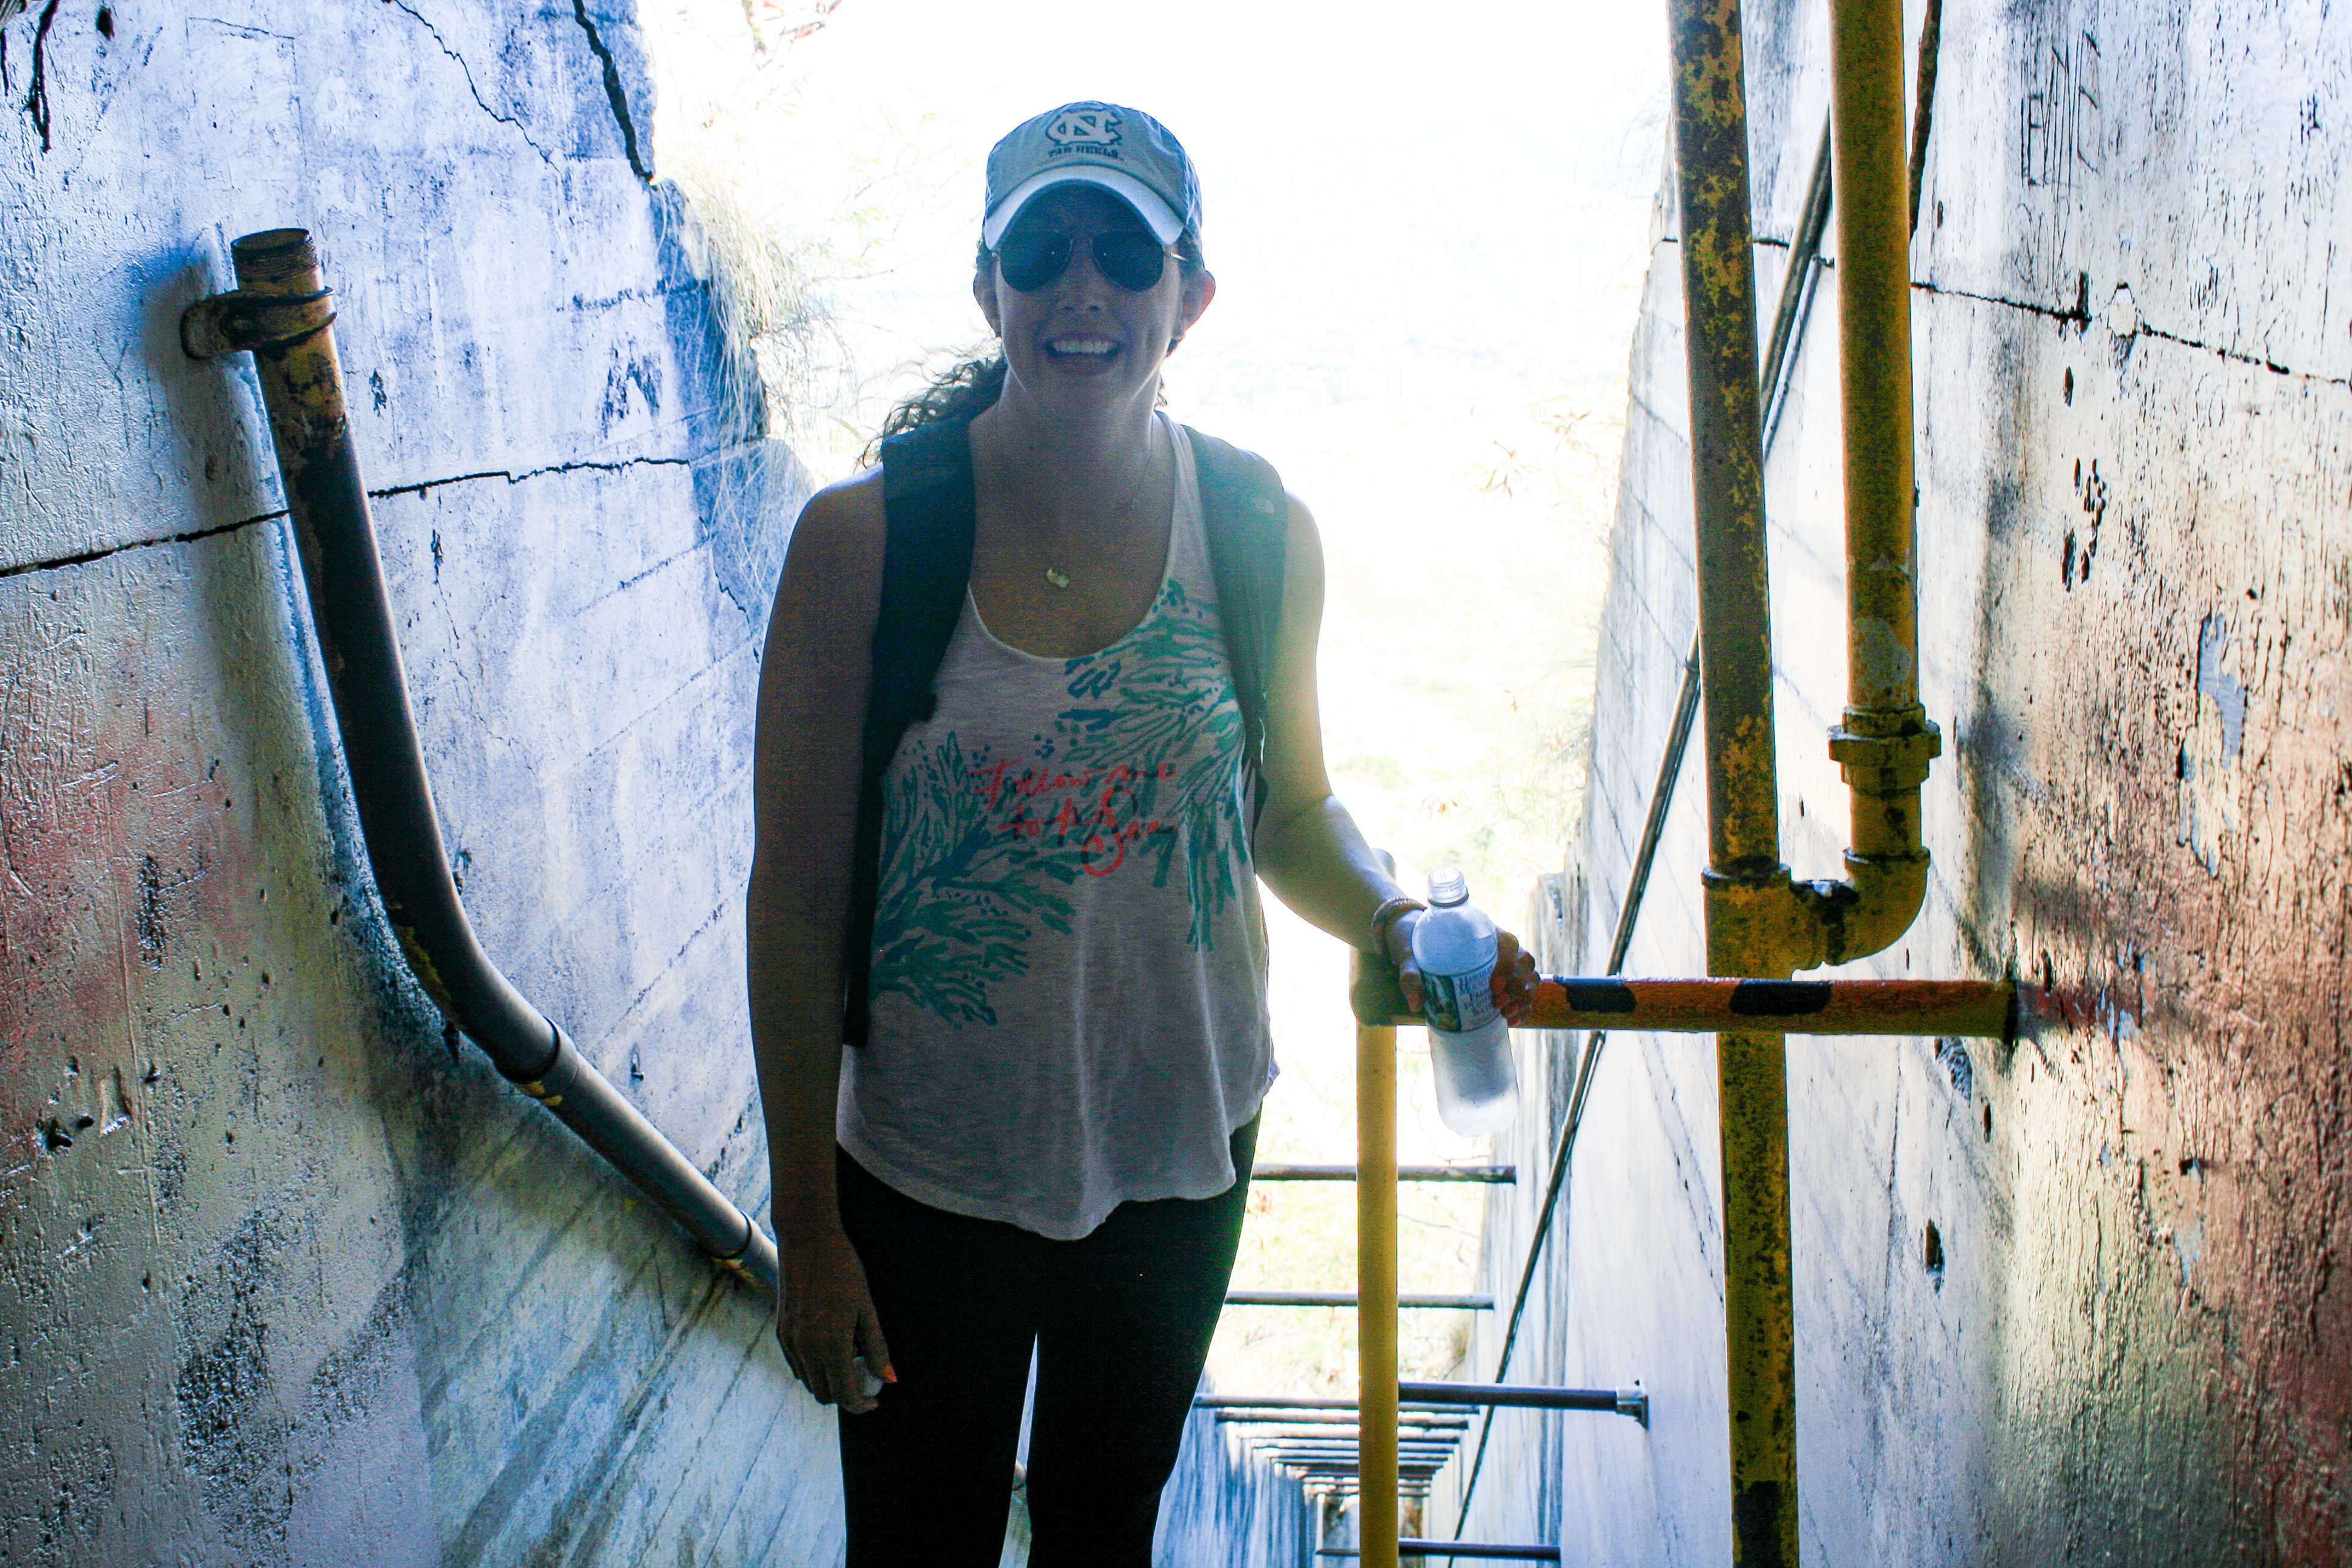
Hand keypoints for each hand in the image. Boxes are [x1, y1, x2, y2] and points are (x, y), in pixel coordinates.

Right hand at [777, 1221, 894, 1413]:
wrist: (807, 1241)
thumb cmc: (843, 1270)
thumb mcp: (867, 1308)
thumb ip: (877, 1347)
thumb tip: (889, 1379)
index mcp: (831, 1345)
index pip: (845, 1395)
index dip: (861, 1404)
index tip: (874, 1400)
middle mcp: (806, 1349)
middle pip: (825, 1395)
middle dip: (846, 1395)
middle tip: (864, 1377)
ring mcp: (790, 1342)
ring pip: (809, 1382)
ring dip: (829, 1381)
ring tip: (849, 1355)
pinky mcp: (781, 1332)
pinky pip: (797, 1365)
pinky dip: (814, 1368)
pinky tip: (830, 1346)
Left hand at [1382, 912, 1538, 1026]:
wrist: (1413, 938)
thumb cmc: (1414, 941)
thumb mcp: (1409, 954)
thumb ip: (1411, 975)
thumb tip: (1416, 1004)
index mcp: (1479, 930)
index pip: (1507, 944)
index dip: (1507, 965)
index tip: (1493, 986)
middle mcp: (1496, 943)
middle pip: (1523, 960)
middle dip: (1517, 985)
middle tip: (1497, 1004)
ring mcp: (1503, 959)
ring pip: (1529, 974)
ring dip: (1524, 997)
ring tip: (1506, 1015)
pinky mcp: (1503, 975)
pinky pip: (1524, 988)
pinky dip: (1524, 1004)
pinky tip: (1512, 1019)